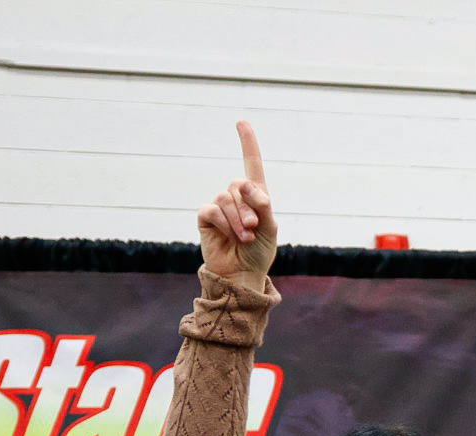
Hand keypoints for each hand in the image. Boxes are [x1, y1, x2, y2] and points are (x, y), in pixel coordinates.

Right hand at [196, 121, 276, 283]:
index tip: (241, 121)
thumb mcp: (270, 228)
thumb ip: (263, 205)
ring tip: (244, 237)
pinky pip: (212, 209)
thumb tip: (246, 184)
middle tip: (253, 228)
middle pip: (238, 185)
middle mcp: (237, 197)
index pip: (251, 164)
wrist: (242, 274)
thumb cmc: (258, 253)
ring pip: (226, 198)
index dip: (247, 143)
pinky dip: (223, 224)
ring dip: (237, 220)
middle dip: (249, 208)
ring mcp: (220, 206)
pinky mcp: (205, 216)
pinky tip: (229, 237)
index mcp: (256, 197)